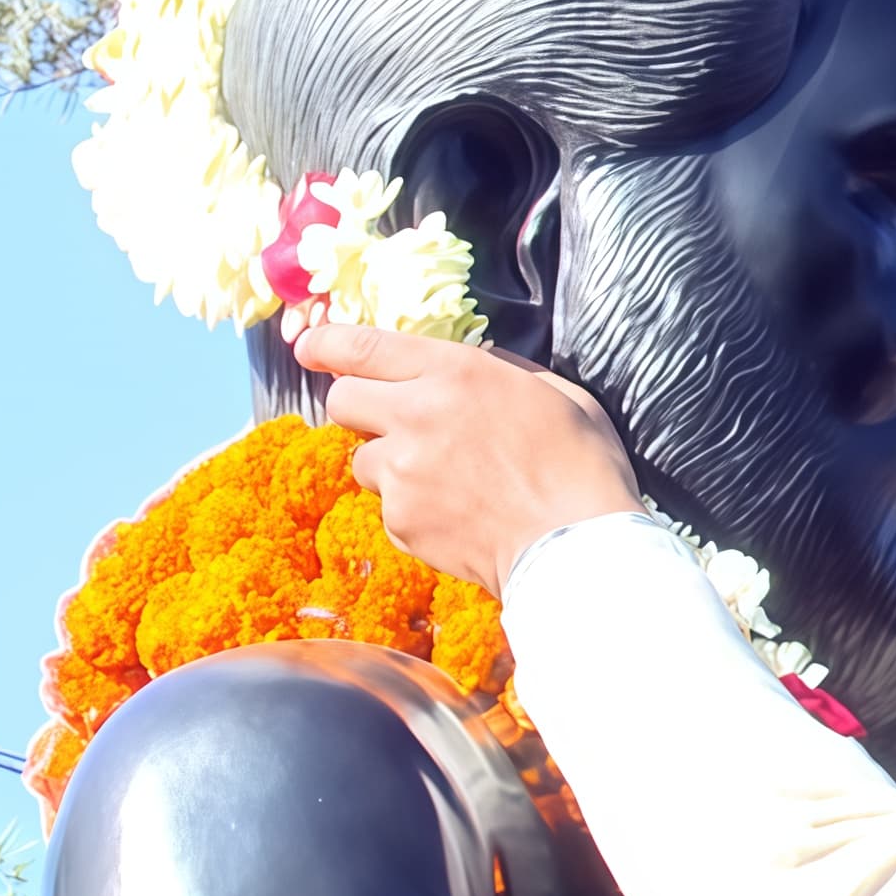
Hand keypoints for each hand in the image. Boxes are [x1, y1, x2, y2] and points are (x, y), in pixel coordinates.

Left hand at [296, 322, 643, 599]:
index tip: (311, 347)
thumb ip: (504, 373)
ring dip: (389, 466)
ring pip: (362, 460)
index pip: (362, 345)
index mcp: (457, 373)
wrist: (578, 552)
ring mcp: (403, 472)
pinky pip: (389, 509)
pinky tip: (457, 519)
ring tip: (442, 484)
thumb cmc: (584, 471)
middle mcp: (417, 414)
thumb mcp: (559, 396)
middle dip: (358, 408)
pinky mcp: (401, 522)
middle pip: (341, 401)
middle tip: (391, 425)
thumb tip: (475, 368)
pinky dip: (413, 512)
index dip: (326, 343)